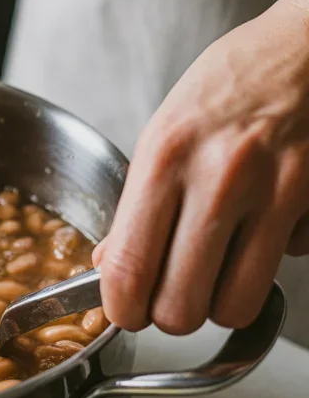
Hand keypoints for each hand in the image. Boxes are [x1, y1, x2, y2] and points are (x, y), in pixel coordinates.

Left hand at [94, 0, 308, 333]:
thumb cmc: (233, 84)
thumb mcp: (166, 130)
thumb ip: (138, 204)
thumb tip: (111, 266)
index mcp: (166, 157)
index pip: (129, 269)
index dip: (123, 309)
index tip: (126, 310)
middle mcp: (220, 177)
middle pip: (181, 307)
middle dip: (173, 313)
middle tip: (174, 292)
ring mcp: (277, 193)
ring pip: (235, 306)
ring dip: (222, 300)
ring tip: (218, 268)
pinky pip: (286, 268)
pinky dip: (273, 260)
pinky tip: (267, 223)